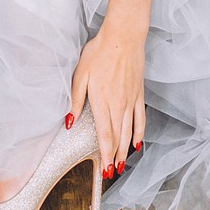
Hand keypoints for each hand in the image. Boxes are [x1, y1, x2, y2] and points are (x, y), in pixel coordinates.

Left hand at [68, 22, 146, 177]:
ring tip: (123, 165)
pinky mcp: (139, 94)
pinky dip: (139, 133)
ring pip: (130, 132)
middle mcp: (118, 104)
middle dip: (115, 158)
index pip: (104, 135)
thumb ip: (75, 99)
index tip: (105, 169)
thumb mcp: (80, 73)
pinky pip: (140, 119)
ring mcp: (131, 100)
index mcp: (102, 101)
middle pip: (118, 138)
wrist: (124, 36)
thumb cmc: (99, 52)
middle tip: (113, 173)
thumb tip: (69, 122)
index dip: (105, 154)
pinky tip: (137, 143)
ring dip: (126, 150)